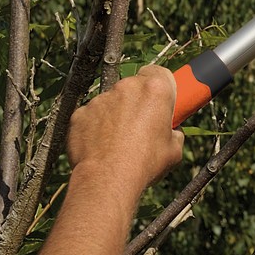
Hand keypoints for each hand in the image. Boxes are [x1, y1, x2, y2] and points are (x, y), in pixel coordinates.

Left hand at [66, 66, 183, 209]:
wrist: (107, 180)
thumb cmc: (144, 164)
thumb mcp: (174, 150)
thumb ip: (174, 133)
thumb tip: (172, 134)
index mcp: (155, 90)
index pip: (159, 74)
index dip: (161, 87)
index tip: (161, 101)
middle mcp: (126, 88)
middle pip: (133, 87)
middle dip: (137, 102)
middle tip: (142, 125)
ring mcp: (100, 99)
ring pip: (111, 102)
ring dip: (115, 115)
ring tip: (119, 141)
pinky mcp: (80, 113)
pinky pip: (91, 116)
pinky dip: (95, 127)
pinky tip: (101, 146)